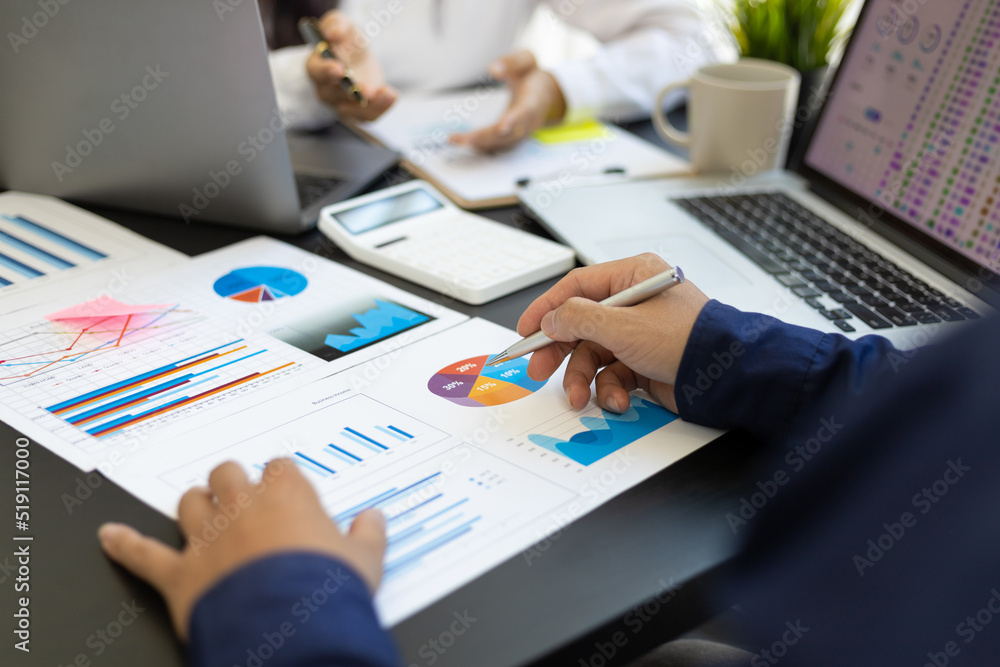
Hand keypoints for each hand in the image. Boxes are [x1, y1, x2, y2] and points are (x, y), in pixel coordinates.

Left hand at [98, 459, 385, 640]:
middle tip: (243, 492)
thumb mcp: (365, 561)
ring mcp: (207, 538)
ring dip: (195, 503)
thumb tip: (374, 520)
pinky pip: (143, 554)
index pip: (280, 468)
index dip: (283, 478)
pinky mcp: (180, 574)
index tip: (288, 487)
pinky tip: (109, 536)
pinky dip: (124, 545)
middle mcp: (242, 507)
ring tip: (201, 506)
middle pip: (228, 473)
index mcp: (287, 496)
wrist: (289, 628)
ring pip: (189, 502)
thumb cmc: (327, 589)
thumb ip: (369, 535)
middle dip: (234, 480)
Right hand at [306, 10, 397, 121]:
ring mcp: (340, 104)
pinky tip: (391, 95)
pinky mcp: (357, 112)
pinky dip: (381, 108)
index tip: (338, 68)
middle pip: (334, 95)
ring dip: (370, 104)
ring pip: (352, 110)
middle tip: (365, 90)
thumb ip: (336, 24)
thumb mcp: (342, 25)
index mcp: (316, 66)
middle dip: (351, 92)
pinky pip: (367, 117)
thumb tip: (333, 33)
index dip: (326, 71)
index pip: (316, 71)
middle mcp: (325, 89)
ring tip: (386, 93)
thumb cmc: (345, 41)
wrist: (356, 56)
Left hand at [450, 50, 566, 150]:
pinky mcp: (512, 138)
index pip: (526, 112)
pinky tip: (461, 142)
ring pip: (501, 143)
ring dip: (479, 144)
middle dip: (487, 137)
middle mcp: (529, 121)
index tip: (503, 126)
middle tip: (464, 139)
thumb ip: (512, 62)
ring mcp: (521, 132)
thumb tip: (493, 69)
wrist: (544, 92)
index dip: (515, 120)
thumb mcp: (526, 60)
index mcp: (534, 101)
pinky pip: (497, 145)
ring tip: (455, 140)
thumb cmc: (531, 75)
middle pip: (509, 135)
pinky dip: (480, 145)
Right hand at [518, 253, 709, 413]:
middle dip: (561, 352)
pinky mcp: (644, 361)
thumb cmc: (688, 340)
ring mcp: (639, 333)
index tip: (526, 331)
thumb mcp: (623, 326)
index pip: (577, 287)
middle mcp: (634, 302)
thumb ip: (578, 320)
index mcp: (633, 276)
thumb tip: (551, 320)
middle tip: (539, 371)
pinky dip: (611, 390)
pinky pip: (613, 374)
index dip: (547, 309)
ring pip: (593, 355)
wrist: (727, 377)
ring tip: (583, 397)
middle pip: (580, 325)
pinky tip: (619, 400)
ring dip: (585, 379)